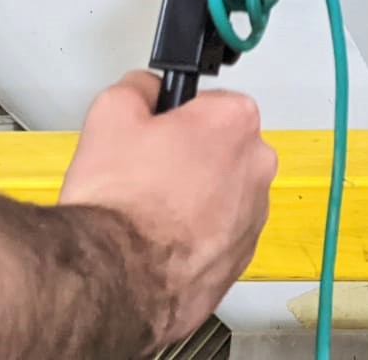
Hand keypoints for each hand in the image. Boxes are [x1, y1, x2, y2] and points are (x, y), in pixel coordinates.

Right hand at [58, 71, 276, 346]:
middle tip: (146, 175)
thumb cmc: (120, 204)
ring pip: (222, 194)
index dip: (175, 119)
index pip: (210, 104)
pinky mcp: (241, 257)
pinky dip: (195, 237)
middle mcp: (257, 166)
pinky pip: (219, 234)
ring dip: (193, 200)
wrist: (115, 279)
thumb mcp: (111, 114)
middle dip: (188, 158)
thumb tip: (147, 88)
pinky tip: (159, 244)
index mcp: (235, 122)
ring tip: (148, 214)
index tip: (154, 135)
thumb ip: (138, 88)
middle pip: (221, 150)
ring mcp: (253, 216)